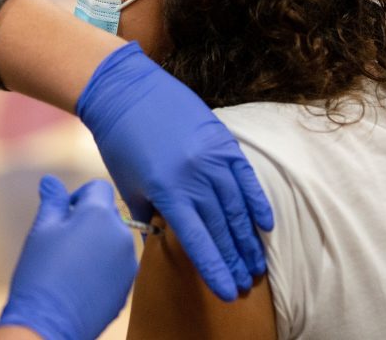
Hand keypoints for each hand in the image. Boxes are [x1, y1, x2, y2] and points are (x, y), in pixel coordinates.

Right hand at [0, 175, 136, 339]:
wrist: (48, 325)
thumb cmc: (41, 273)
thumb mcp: (42, 230)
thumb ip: (52, 201)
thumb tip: (50, 180)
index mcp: (100, 215)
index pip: (99, 188)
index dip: (79, 196)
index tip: (64, 213)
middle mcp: (121, 235)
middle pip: (108, 214)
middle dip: (88, 220)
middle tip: (63, 240)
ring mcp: (128, 263)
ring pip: (113, 239)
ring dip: (97, 243)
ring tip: (71, 264)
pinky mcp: (128, 286)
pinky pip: (117, 264)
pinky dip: (103, 265)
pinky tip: (81, 281)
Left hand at [76, 42, 273, 300]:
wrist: (126, 92)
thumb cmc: (120, 142)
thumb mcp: (128, 184)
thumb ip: (150, 214)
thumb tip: (168, 236)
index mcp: (167, 191)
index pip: (198, 241)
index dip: (214, 269)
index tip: (228, 292)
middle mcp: (195, 177)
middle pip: (222, 228)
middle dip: (235, 260)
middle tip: (247, 282)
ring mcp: (213, 157)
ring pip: (238, 207)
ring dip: (249, 238)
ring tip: (258, 264)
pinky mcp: (223, 140)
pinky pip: (247, 177)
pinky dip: (257, 202)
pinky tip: (265, 225)